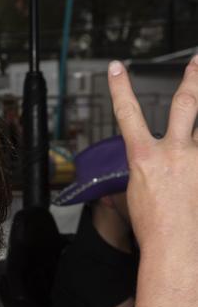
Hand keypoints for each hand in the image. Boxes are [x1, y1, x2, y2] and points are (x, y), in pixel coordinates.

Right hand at [107, 58, 197, 253]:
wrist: (176, 246)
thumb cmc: (153, 226)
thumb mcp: (136, 192)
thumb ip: (147, 169)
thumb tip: (153, 164)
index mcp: (145, 157)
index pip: (126, 114)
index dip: (119, 88)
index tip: (116, 68)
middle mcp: (174, 152)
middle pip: (185, 104)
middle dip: (191, 79)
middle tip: (196, 60)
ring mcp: (197, 160)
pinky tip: (197, 163)